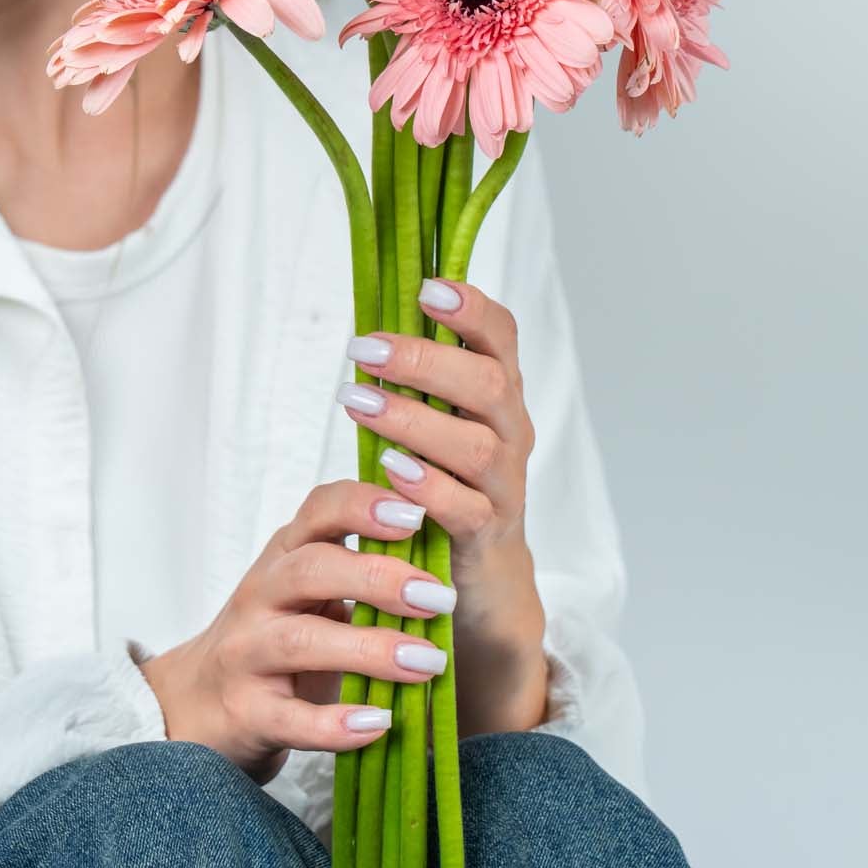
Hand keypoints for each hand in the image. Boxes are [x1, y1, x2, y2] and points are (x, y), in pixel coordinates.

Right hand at [139, 479, 459, 785]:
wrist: (196, 706)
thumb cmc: (274, 639)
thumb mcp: (307, 591)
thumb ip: (359, 565)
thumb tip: (445, 543)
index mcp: (284, 556)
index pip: (318, 510)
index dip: (365, 506)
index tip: (417, 515)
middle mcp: (260, 596)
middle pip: (311, 570)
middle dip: (378, 578)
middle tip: (440, 598)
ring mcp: (246, 655)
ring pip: (301, 640)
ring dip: (370, 649)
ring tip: (427, 662)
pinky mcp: (245, 713)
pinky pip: (291, 719)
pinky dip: (337, 724)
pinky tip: (379, 724)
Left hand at [335, 280, 548, 733]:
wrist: (480, 577)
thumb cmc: (446, 480)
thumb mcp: (437, 420)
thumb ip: (417, 374)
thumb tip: (367, 317)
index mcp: (499, 394)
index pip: (502, 337)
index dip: (471, 309)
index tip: (428, 289)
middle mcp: (511, 432)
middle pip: (489, 384)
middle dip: (425, 361)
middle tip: (361, 349)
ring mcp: (504, 485)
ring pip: (475, 445)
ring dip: (412, 419)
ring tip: (356, 402)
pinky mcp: (487, 535)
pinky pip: (465, 508)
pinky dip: (428, 487)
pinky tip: (388, 469)